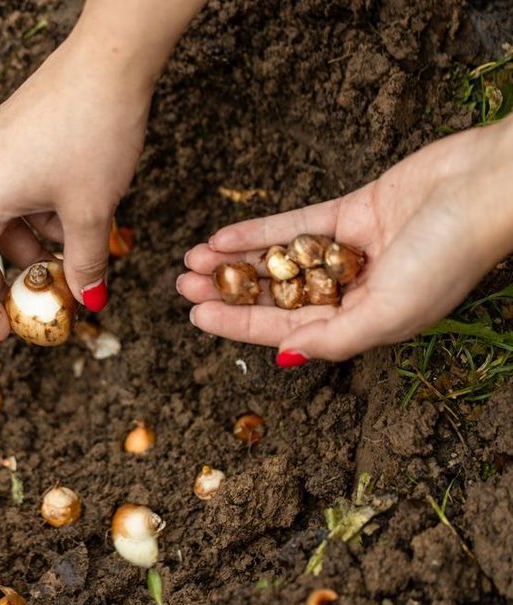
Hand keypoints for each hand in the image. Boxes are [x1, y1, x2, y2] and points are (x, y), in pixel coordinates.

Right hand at [0, 35, 152, 339]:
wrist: (110, 62)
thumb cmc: (95, 131)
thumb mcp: (92, 210)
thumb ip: (84, 263)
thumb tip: (89, 299)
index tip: (5, 332)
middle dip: (4, 276)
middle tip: (33, 301)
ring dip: (29, 243)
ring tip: (72, 251)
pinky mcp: (7, 137)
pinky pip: (10, 190)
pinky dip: (35, 214)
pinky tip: (72, 216)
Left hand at [178, 118, 512, 362]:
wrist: (490, 186)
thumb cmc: (451, 256)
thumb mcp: (390, 311)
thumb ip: (336, 336)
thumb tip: (286, 356)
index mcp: (365, 322)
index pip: (288, 328)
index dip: (239, 324)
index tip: (196, 316)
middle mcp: (355, 289)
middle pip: (277, 295)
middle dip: (229, 291)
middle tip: (183, 286)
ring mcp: (352, 249)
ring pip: (280, 259)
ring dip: (236, 260)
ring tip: (192, 261)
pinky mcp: (353, 211)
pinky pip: (295, 223)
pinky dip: (260, 231)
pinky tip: (222, 237)